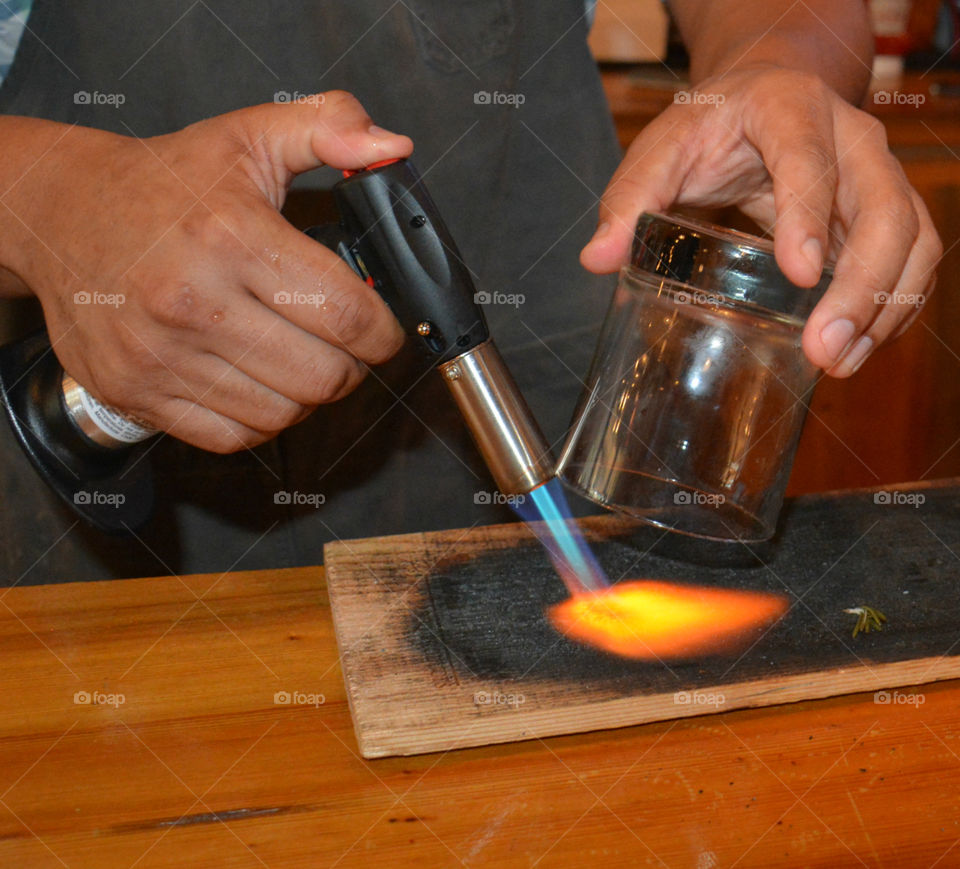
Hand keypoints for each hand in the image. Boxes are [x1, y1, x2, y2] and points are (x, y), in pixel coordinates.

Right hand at [5, 92, 411, 450]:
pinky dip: (260, 421)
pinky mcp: (135, 391)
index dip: (384, 333)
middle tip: (345, 349)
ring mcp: (160, 354)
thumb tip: (392, 145)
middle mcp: (194, 301)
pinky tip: (259, 385)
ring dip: (308, 397)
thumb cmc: (163, 184)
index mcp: (232, 237)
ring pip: (282, 415)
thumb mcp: (246, 137)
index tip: (384, 332)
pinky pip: (231, 437)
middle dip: (352, 368)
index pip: (346, 314)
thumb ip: (326, 128)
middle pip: (322, 376)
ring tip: (300, 361)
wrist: (59, 214)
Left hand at [580, 66, 942, 376]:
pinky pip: (911, 258)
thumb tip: (598, 259)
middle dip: (862, 285)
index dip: (809, 216)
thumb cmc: (709, 128)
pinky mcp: (884, 211)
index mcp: (788, 109)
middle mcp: (850, 138)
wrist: (757, 100)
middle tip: (824, 348)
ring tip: (841, 362)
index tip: (800, 275)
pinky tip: (856, 348)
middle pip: (884, 208)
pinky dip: (892, 307)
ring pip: (910, 238)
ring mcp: (876, 174)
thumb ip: (630, 199)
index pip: (809, 159)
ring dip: (886, 306)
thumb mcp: (661, 151)